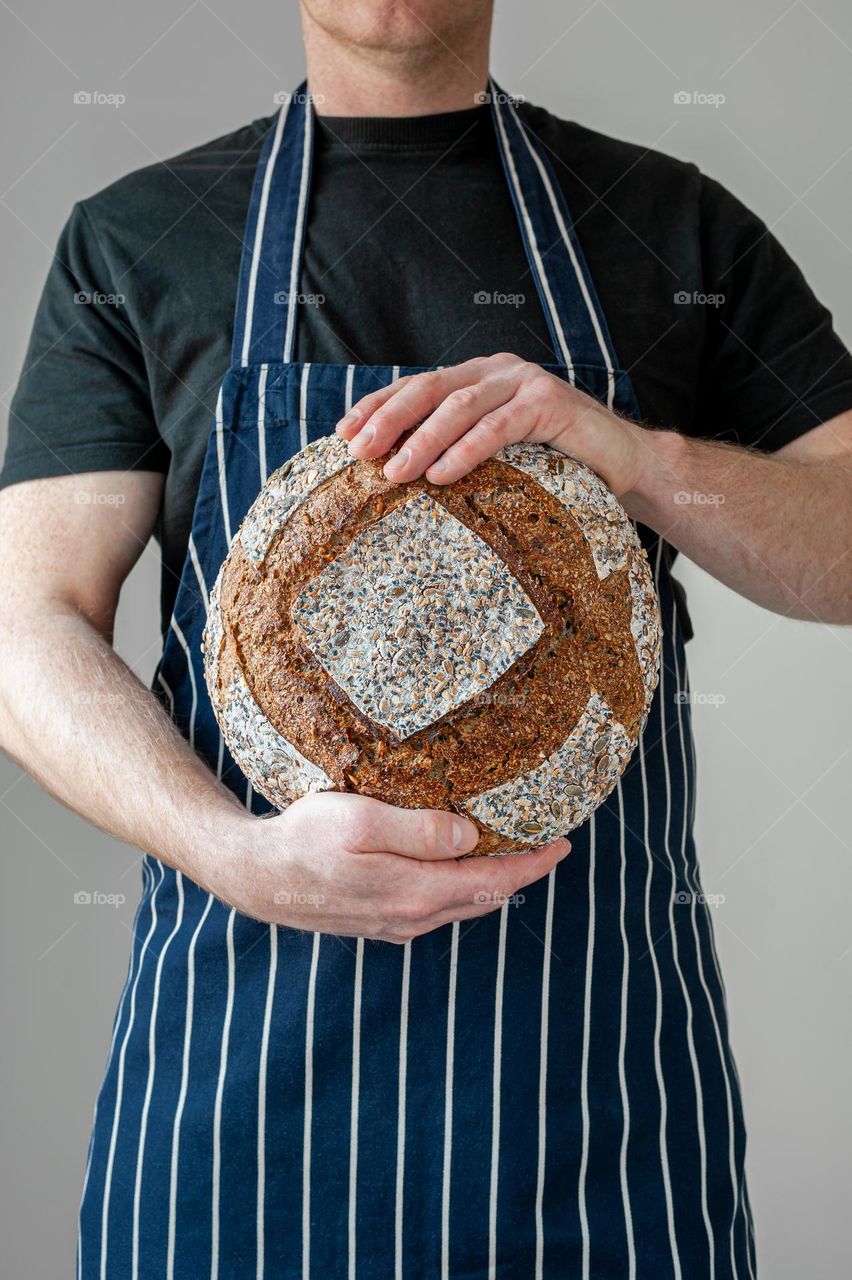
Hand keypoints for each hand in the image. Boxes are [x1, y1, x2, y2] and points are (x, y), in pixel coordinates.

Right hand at [214, 791, 569, 943]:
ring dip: (491, 881)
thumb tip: (470, 835)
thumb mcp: (360, 822)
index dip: (533, 863)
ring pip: (461, 904)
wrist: (254, 876)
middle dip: (521, 872)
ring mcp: (395, 924)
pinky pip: (436, 907)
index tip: (564, 842)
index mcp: (415, 893)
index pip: (494, 881)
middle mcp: (412, 917)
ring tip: (513, 853)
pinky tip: (458, 867)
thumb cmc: (303, 840)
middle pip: (484, 897)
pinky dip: (460, 888)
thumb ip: (418, 831)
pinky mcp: (378, 921)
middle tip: (547, 843)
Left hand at [336, 352, 648, 498]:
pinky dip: (466, 451)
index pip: (417, 385)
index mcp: (479, 376)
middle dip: (389, 420)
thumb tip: (396, 470)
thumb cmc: (555, 463)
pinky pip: (499, 427)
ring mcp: (525, 382)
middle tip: (358, 452)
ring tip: (395, 471)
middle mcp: (498, 370)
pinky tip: (442, 475)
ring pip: (460, 407)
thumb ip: (457, 446)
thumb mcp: (497, 452)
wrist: (625, 464)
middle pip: (430, 388)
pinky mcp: (550, 403)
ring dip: (422, 440)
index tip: (343, 434)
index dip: (377, 406)